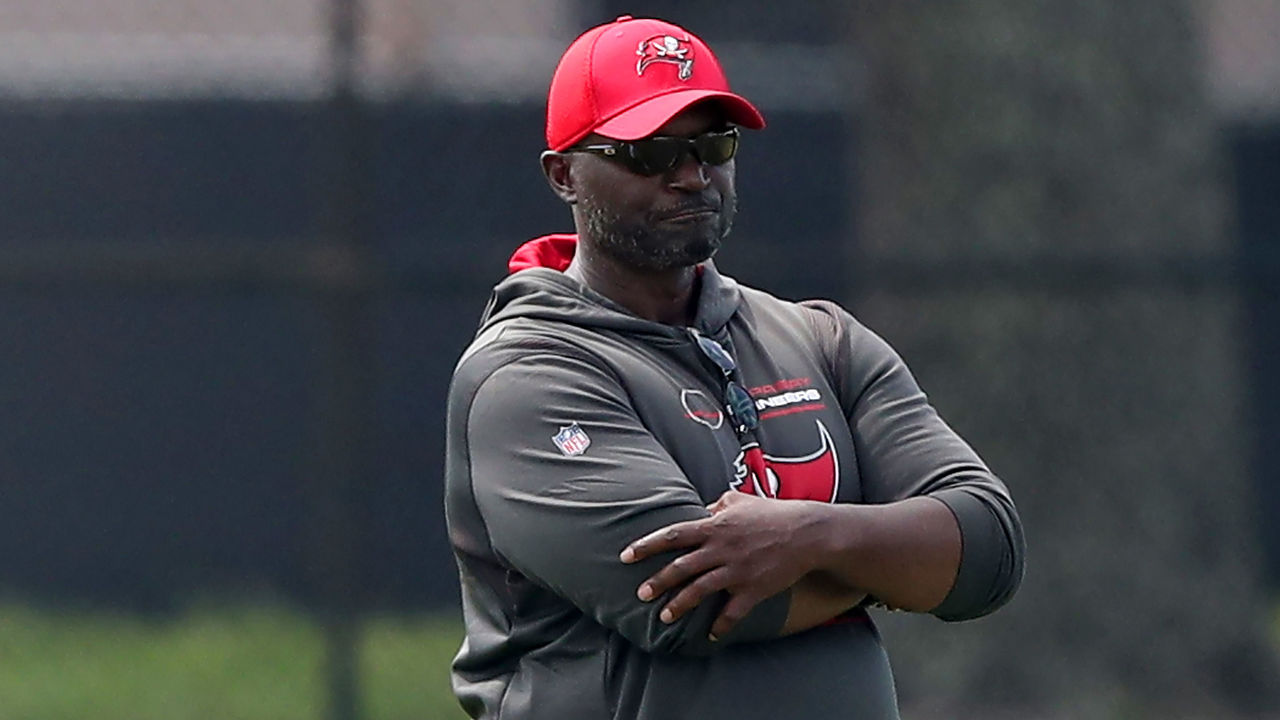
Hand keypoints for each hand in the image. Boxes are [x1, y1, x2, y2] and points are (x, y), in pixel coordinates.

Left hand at [620, 491, 829, 639]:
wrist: (808, 533)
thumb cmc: (772, 513)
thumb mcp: (740, 501)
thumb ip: (716, 505)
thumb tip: (701, 509)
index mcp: (715, 526)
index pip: (673, 535)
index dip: (646, 545)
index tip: (625, 555)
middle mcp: (721, 549)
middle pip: (681, 567)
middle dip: (657, 582)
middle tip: (640, 593)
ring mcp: (737, 571)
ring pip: (701, 590)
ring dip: (680, 605)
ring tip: (663, 617)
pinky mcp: (753, 589)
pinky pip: (732, 612)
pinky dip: (720, 625)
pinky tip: (709, 635)